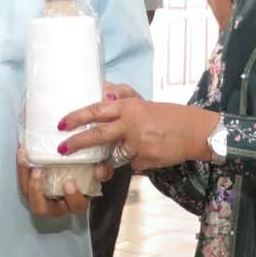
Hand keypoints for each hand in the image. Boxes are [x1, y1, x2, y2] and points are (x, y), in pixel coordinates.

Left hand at [15, 148, 110, 217]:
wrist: (71, 161)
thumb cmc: (87, 171)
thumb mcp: (98, 171)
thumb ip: (103, 171)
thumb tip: (99, 169)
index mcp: (75, 202)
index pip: (75, 206)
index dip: (73, 197)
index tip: (70, 183)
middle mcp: (55, 204)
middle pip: (41, 208)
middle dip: (37, 190)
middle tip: (38, 170)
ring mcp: (40, 196)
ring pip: (27, 193)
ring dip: (23, 175)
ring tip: (24, 157)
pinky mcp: (30, 184)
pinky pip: (22, 179)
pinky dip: (20, 165)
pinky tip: (21, 149)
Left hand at [58, 86, 221, 170]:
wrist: (194, 132)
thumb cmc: (167, 116)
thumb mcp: (142, 103)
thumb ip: (121, 99)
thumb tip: (100, 91)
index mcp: (129, 108)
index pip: (96, 110)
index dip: (76, 117)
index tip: (61, 123)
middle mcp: (131, 126)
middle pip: (97, 136)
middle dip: (77, 142)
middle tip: (62, 148)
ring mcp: (138, 145)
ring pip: (112, 155)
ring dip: (110, 158)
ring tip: (119, 154)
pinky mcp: (145, 161)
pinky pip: (130, 164)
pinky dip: (133, 161)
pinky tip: (147, 154)